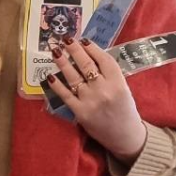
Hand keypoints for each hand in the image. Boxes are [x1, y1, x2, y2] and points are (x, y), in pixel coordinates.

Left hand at [47, 38, 146, 163]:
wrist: (125, 136)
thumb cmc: (125, 110)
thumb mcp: (123, 88)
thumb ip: (110, 75)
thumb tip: (90, 56)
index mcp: (118, 83)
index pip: (104, 60)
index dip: (92, 48)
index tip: (84, 40)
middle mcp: (104, 90)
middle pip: (86, 65)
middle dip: (74, 50)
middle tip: (66, 39)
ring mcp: (90, 101)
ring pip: (74, 77)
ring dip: (63, 62)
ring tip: (55, 51)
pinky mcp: (80, 112)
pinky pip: (65, 95)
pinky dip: (57, 85)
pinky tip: (50, 76)